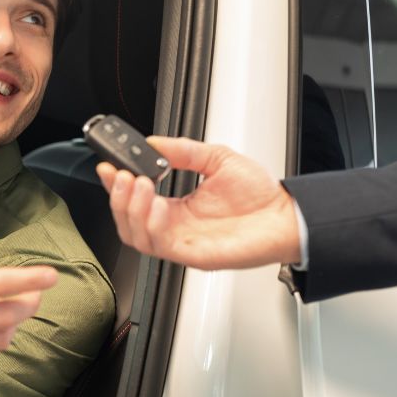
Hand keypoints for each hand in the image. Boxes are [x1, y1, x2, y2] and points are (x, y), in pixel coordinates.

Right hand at [97, 137, 301, 269]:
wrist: (286, 217)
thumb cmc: (260, 197)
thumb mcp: (217, 159)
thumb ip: (184, 150)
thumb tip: (154, 142)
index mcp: (178, 208)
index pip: (135, 200)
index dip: (117, 185)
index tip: (110, 166)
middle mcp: (175, 227)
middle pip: (127, 221)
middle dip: (117, 196)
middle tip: (122, 175)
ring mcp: (182, 242)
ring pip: (135, 235)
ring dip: (130, 209)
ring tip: (138, 184)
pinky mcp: (192, 254)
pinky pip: (158, 245)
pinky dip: (150, 224)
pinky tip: (155, 204)